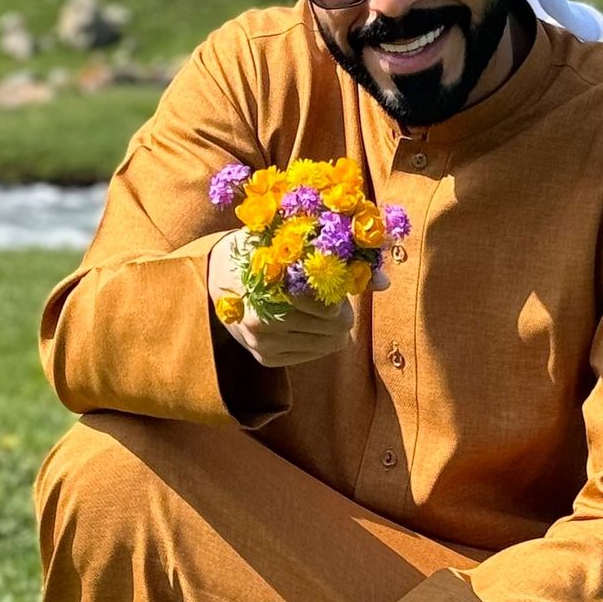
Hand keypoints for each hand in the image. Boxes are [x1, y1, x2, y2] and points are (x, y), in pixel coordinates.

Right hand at [208, 228, 389, 367]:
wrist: (217, 277)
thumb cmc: (264, 251)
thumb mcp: (295, 243)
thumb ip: (342, 260)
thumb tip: (385, 283)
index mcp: (269, 285)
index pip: (328, 301)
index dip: (339, 289)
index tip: (331, 277)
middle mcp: (261, 318)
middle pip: (335, 325)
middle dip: (341, 310)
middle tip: (330, 295)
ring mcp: (261, 343)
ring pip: (328, 343)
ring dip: (333, 326)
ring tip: (320, 309)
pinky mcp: (265, 358)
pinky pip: (313, 355)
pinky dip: (319, 339)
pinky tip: (307, 323)